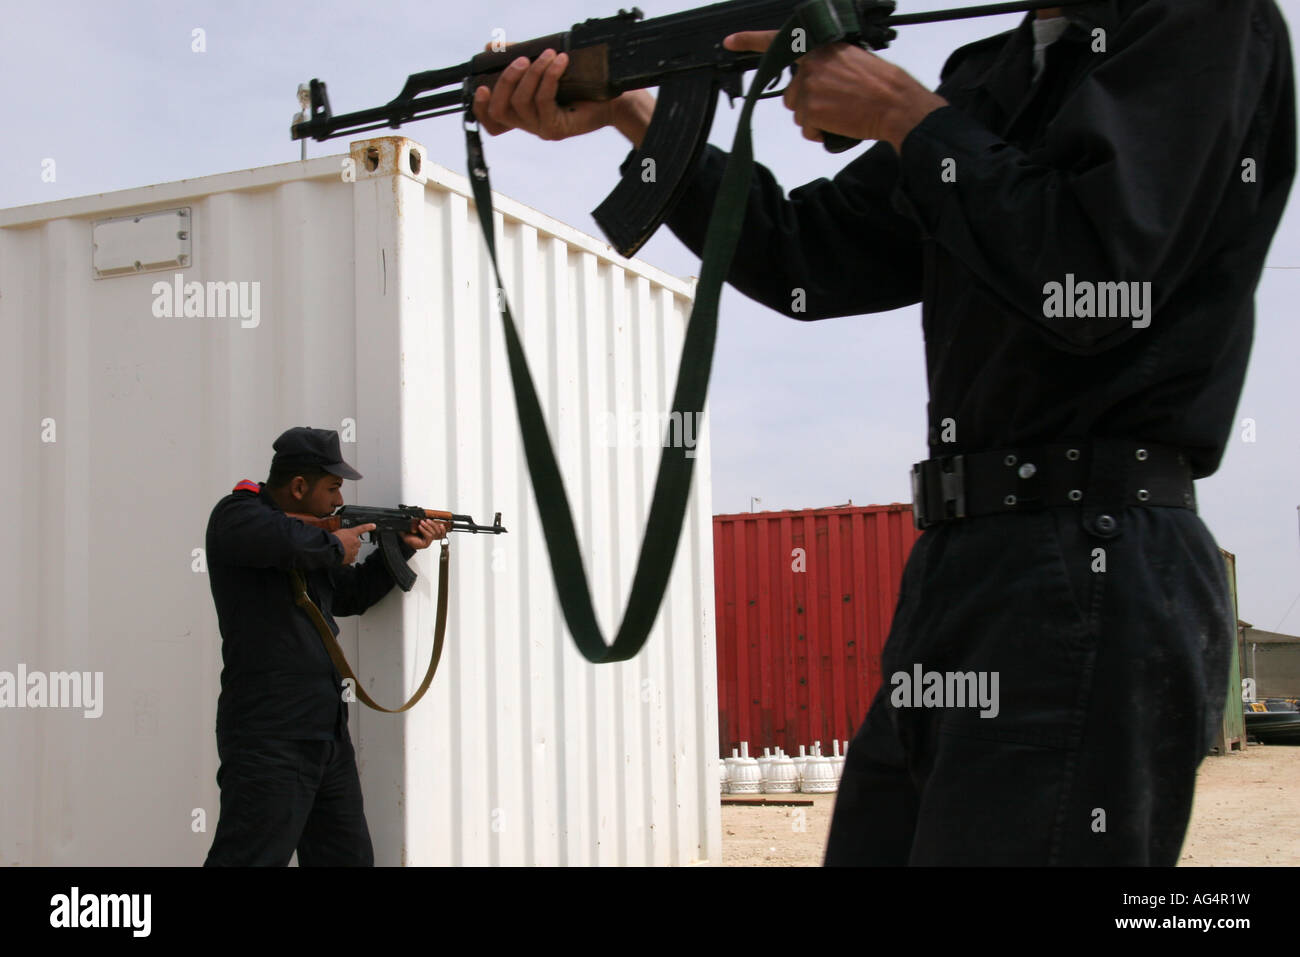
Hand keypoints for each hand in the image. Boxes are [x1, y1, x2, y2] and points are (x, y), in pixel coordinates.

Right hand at [333, 524, 375, 564]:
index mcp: (352, 533)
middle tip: (343, 545)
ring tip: (340, 550)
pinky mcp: (351, 558)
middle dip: (352, 544)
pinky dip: (348, 558)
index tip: (374, 526)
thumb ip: (344, 535)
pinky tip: (342, 556)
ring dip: (349, 551)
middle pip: (357, 543)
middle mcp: (355, 541)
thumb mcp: (337, 532)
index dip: (368, 527)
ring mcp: (354, 550)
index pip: (362, 528)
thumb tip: (343, 538)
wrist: (330, 549)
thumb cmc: (332, 540)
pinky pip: (351, 558)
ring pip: (354, 551)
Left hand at [401, 519, 448, 550]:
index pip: (440, 533)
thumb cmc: (408, 535)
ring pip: (434, 533)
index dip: (443, 529)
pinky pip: (429, 536)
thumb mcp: (415, 526)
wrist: (403, 541)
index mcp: (429, 534)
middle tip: (427, 520)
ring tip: (422, 522)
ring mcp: (428, 541)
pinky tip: (420, 527)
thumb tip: (421, 515)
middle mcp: (429, 538)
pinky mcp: (425, 544)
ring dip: (428, 526)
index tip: (441, 524)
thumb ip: (419, 522)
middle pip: (438, 532)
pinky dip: (425, 530)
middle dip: (433, 524)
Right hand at [471, 42, 655, 147]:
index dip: (480, 107)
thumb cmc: (578, 82)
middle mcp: (528, 124)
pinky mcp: (557, 128)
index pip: (491, 119)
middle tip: (522, 59)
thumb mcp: (543, 67)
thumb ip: (518, 57)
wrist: (610, 97)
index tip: (482, 87)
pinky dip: (549, 77)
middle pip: (502, 109)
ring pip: (523, 102)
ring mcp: (542, 129)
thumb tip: (491, 47)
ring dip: (533, 73)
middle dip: (508, 80)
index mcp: (521, 112)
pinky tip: (559, 62)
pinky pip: (544, 101)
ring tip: (548, 54)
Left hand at [723, 31, 947, 151]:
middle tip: (838, 102)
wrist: (896, 102)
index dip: (751, 40)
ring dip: (816, 118)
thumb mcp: (851, 59)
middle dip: (809, 103)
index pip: (779, 40)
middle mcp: (810, 65)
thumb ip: (826, 64)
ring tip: (843, 111)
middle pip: (792, 94)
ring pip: (799, 113)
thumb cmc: (881, 84)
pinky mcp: (811, 110)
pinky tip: (840, 123)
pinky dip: (820, 132)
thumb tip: (812, 80)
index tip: (730, 41)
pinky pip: (806, 129)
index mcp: (821, 48)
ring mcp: (809, 87)